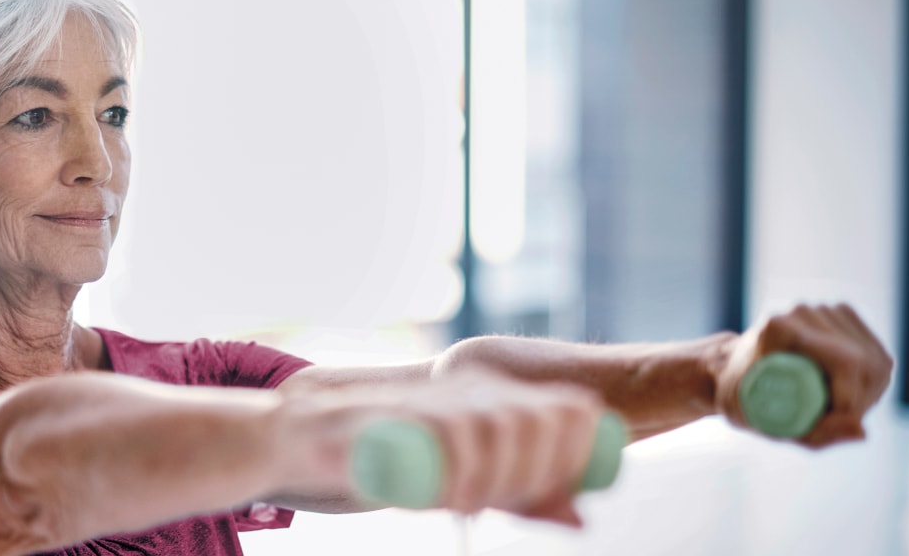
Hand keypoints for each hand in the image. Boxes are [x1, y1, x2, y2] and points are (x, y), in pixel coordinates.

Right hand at [382, 368, 603, 524]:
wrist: (327, 436)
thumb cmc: (407, 462)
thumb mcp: (476, 482)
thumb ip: (524, 497)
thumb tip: (580, 522)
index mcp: (504, 396)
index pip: (572, 408)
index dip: (578, 454)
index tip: (555, 493)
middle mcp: (481, 387)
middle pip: (541, 420)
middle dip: (537, 474)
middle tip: (503, 503)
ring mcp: (446, 394)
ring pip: (502, 426)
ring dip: (498, 478)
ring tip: (469, 504)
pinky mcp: (411, 408)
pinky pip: (456, 432)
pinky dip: (463, 472)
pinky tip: (455, 498)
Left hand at [712, 302, 892, 447]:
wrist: (730, 371)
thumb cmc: (743, 400)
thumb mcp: (767, 425)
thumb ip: (816, 435)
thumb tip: (862, 431)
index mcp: (778, 328)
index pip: (846, 363)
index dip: (851, 403)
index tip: (831, 426)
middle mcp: (802, 312)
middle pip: (866, 364)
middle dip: (860, 403)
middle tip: (832, 422)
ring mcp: (822, 310)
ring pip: (876, 361)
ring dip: (866, 395)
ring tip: (834, 409)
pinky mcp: (840, 316)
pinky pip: (876, 355)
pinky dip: (871, 382)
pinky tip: (846, 393)